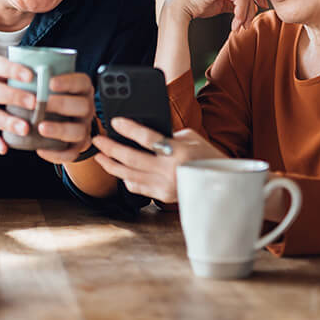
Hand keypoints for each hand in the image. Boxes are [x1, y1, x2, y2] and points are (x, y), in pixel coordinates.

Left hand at [36, 72, 95, 164]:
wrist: (65, 122)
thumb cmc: (53, 99)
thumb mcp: (52, 87)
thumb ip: (42, 80)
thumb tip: (17, 70)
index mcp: (82, 90)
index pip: (82, 82)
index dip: (68, 82)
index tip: (50, 82)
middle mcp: (87, 108)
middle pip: (83, 106)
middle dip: (62, 104)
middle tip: (43, 104)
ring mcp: (84, 128)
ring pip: (79, 130)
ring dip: (60, 129)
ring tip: (41, 128)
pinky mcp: (78, 146)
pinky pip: (72, 153)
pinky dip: (56, 153)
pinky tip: (41, 149)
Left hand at [91, 118, 224, 202]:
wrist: (221, 184)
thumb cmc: (206, 155)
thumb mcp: (191, 138)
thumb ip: (168, 134)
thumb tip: (143, 133)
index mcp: (179, 151)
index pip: (148, 138)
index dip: (129, 129)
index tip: (115, 122)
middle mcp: (170, 170)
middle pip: (132, 158)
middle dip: (111, 148)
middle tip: (98, 140)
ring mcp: (165, 186)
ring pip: (129, 175)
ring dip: (111, 164)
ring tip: (100, 155)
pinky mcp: (162, 196)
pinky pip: (137, 187)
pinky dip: (124, 178)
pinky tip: (117, 170)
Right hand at [162, 0, 267, 33]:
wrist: (179, 8)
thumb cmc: (196, 5)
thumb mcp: (220, 2)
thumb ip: (233, 1)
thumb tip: (252, 7)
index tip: (259, 8)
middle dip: (252, 7)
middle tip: (247, 24)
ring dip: (246, 14)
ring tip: (239, 26)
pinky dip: (241, 12)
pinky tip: (235, 23)